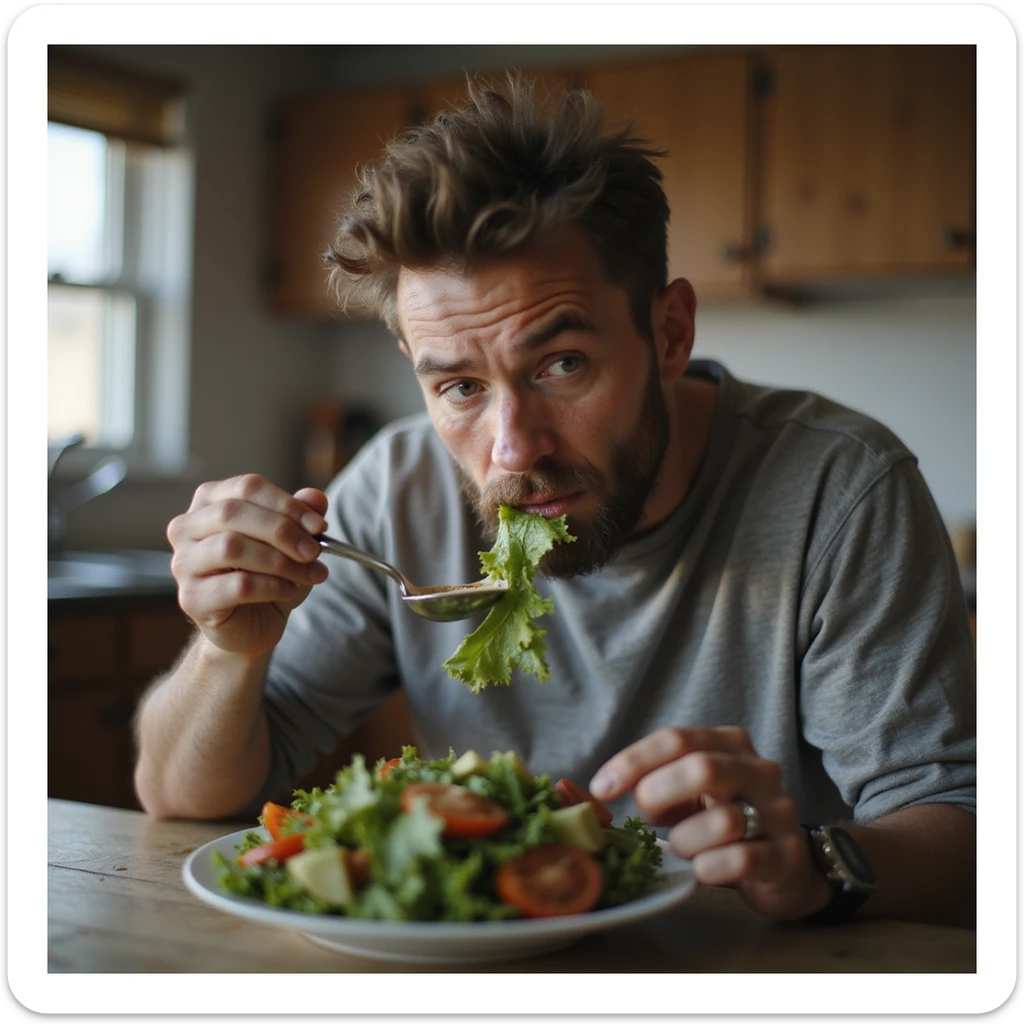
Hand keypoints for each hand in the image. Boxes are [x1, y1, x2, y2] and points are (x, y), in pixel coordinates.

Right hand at [167, 475, 329, 657]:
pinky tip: (290, 591)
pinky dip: (273, 586)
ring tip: (309, 574)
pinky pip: (237, 585)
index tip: (319, 526)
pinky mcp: (192, 599)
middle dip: (282, 531)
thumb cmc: (269, 574)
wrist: (253, 625)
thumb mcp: (292, 541)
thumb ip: (302, 515)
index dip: (287, 504)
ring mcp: (184, 564)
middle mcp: (186, 528)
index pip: (247, 487)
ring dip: (280, 561)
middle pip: (232, 513)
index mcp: (209, 501)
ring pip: (231, 548)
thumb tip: (316, 498)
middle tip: (314, 551)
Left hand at [589, 727, 832, 919]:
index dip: (634, 761)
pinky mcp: (786, 856)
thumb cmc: (723, 819)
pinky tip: (701, 868)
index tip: (602, 788)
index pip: (677, 738)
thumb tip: (606, 789)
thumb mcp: (689, 792)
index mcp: (729, 744)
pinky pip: (742, 859)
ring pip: (724, 820)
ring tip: (681, 848)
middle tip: (642, 816)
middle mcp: (758, 770)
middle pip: (703, 767)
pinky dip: (710, 867)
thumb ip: (656, 781)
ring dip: (686, 840)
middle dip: (659, 792)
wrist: (784, 865)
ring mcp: (777, 812)